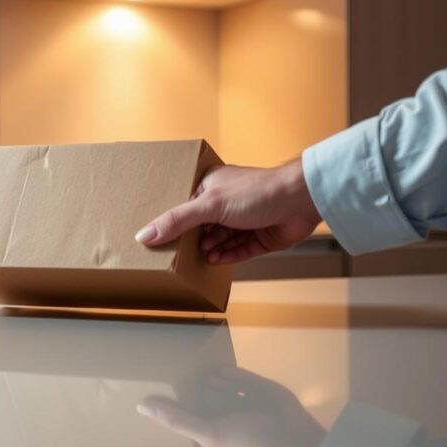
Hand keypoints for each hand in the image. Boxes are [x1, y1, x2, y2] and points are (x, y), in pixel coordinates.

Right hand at [134, 160, 321, 263]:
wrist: (301, 200)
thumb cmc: (258, 191)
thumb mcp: (209, 204)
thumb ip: (177, 220)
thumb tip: (145, 234)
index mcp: (212, 185)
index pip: (186, 205)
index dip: (174, 221)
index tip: (158, 237)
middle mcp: (228, 201)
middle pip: (202, 225)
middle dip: (192, 239)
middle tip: (176, 252)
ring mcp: (245, 220)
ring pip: (220, 239)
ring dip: (210, 249)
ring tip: (198, 257)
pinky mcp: (259, 237)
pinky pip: (238, 250)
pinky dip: (227, 256)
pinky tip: (215, 261)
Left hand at [137, 367, 325, 446]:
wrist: (297, 437)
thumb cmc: (250, 441)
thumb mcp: (210, 433)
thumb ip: (178, 420)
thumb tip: (142, 407)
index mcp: (211, 438)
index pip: (186, 420)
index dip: (173, 408)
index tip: (154, 391)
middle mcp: (224, 422)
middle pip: (200, 401)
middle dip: (191, 390)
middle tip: (173, 371)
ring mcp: (241, 406)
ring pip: (219, 388)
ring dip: (211, 382)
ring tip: (198, 370)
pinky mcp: (257, 390)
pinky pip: (240, 379)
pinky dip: (232, 375)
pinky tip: (223, 370)